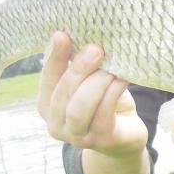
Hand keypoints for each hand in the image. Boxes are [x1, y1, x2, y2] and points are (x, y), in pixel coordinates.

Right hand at [37, 32, 147, 157]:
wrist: (125, 135)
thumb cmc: (103, 102)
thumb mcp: (87, 81)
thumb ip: (77, 64)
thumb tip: (74, 33)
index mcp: (47, 105)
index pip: (47, 79)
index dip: (54, 57)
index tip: (62, 35)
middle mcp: (56, 124)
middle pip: (63, 94)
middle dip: (78, 69)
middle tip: (96, 49)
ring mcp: (77, 136)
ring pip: (79, 107)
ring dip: (96, 83)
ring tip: (111, 67)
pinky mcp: (101, 140)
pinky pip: (103, 114)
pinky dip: (112, 93)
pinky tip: (122, 78)